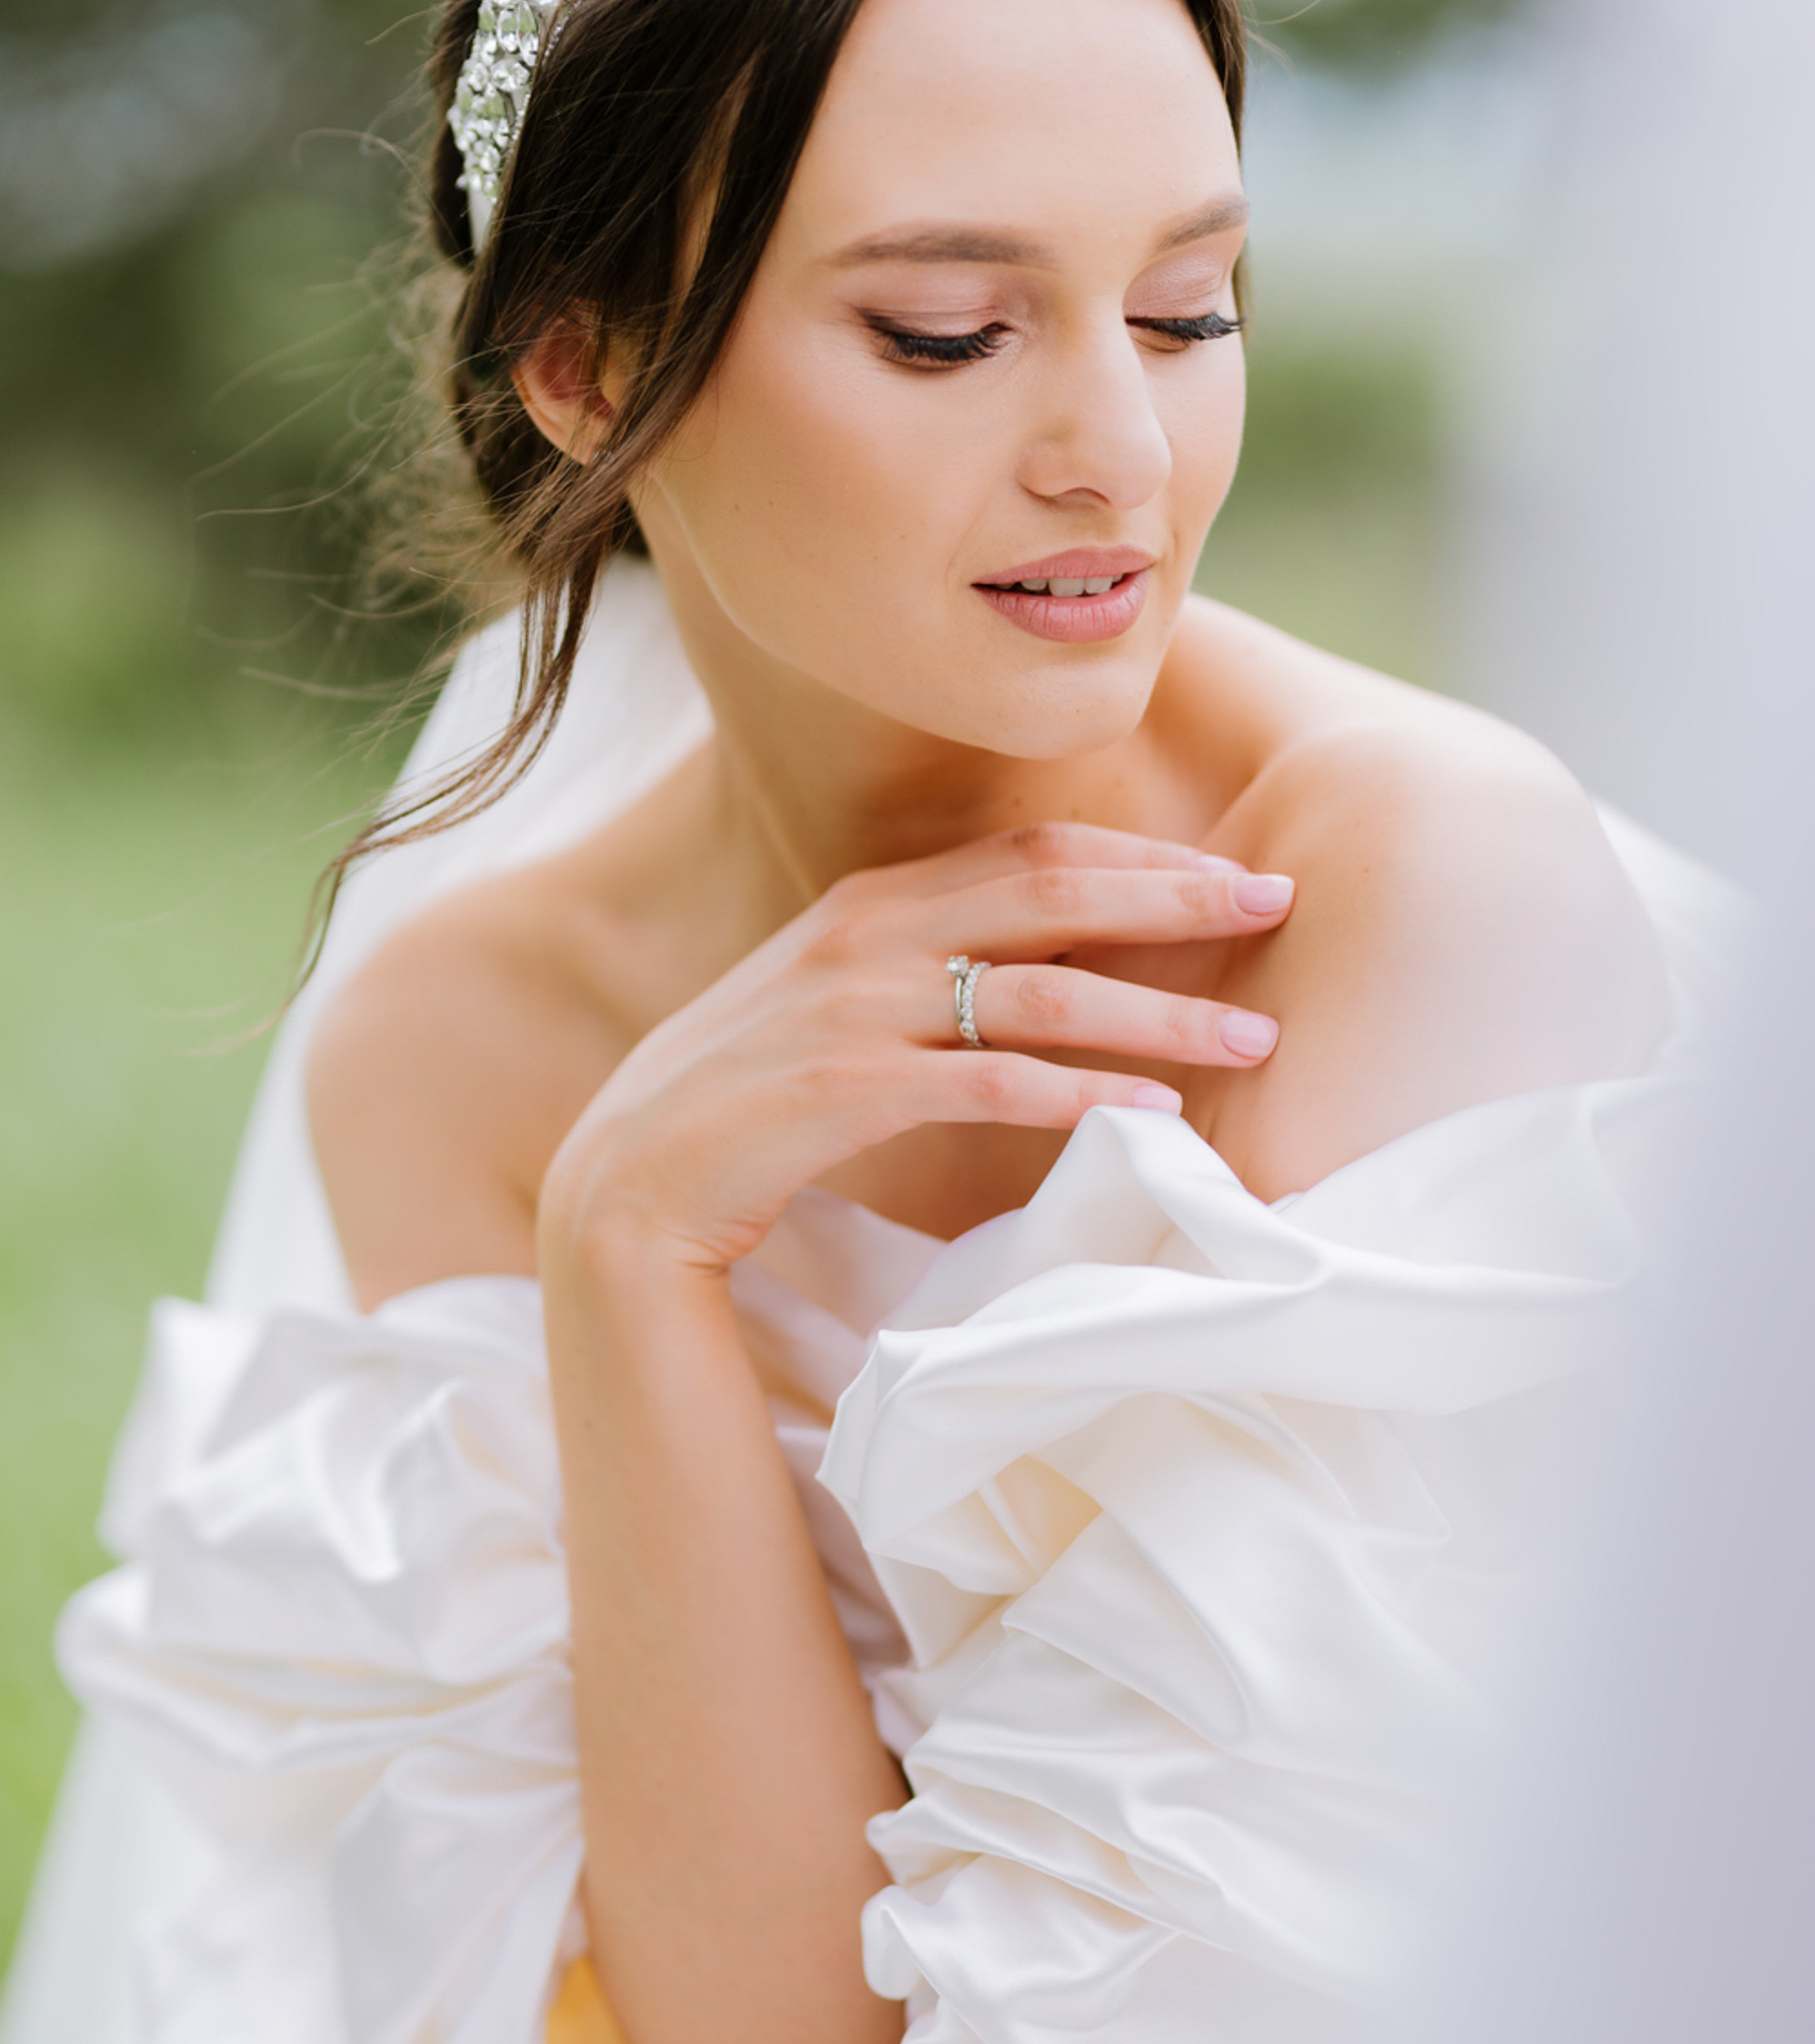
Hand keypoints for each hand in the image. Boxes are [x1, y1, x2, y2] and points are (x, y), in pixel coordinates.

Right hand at [539, 821, 1291, 1276]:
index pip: (1032, 851)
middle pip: (1050, 889)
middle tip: (1278, 905)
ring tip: (1254, 1037)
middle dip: (1176, 897)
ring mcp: (847, 1008)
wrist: (619, 1192)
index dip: (1143, 857)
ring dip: (1158, 1011)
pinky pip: (984, 1083)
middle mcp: (862, 934)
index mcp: (867, 901)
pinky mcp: (839, 1090)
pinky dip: (1077, 1094)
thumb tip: (1037, 971)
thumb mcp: (834, 1011)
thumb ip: (922, 973)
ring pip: (1037, 987)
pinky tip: (1151, 1115)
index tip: (1239, 874)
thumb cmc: (743, 1112)